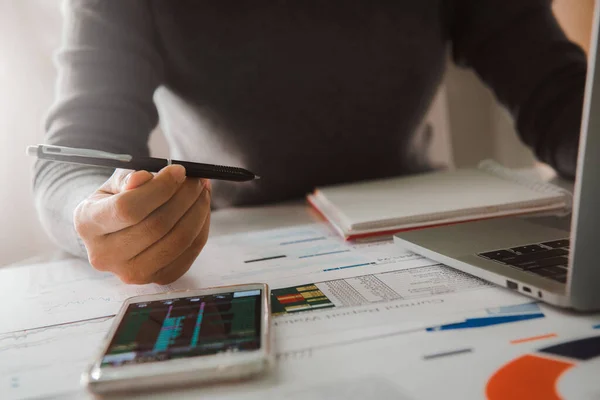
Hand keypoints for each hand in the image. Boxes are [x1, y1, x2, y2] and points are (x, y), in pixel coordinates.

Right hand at [74, 165, 210, 284]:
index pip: (128, 209)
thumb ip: (129, 178)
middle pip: (156, 226)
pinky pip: (189, 254)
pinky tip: (201, 210)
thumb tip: (144, 178)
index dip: (159, 188)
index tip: (179, 171)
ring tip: (202, 192)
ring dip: (198, 212)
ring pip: (177, 241)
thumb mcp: (115, 182)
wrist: (114, 230)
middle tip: (198, 179)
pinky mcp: (156, 280)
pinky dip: (201, 229)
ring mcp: (130, 273)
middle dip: (185, 198)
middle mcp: (104, 255)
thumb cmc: (116, 199)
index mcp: (87, 223)